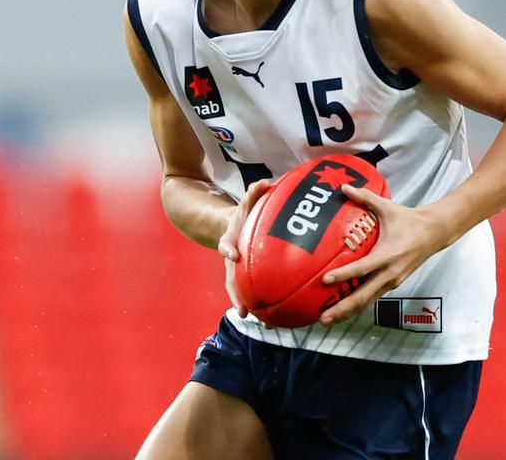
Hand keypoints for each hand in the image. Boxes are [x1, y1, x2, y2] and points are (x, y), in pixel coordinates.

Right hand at [218, 179, 271, 318]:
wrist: (231, 227)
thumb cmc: (244, 215)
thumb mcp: (246, 203)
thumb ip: (253, 193)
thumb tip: (264, 182)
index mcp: (230, 240)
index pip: (226, 244)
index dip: (227, 249)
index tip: (232, 255)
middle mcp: (233, 259)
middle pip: (231, 281)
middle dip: (237, 296)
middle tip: (243, 311)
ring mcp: (239, 272)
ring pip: (243, 294)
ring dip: (252, 309)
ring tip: (267, 324)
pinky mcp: (249, 279)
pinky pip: (255, 294)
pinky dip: (265, 307)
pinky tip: (279, 320)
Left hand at [319, 184, 447, 325]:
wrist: (435, 233)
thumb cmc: (409, 220)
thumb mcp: (386, 207)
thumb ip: (364, 197)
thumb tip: (343, 187)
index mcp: (387, 255)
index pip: (361, 268)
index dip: (343, 275)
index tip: (325, 280)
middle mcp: (389, 273)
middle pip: (362, 296)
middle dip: (342, 309)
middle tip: (322, 317)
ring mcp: (392, 281)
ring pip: (367, 302)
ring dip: (348, 312)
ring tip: (329, 320)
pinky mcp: (394, 284)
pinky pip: (373, 298)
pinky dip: (358, 305)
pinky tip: (344, 311)